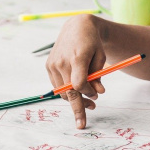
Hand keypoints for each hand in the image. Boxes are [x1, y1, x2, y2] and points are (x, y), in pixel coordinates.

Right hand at [45, 14, 107, 128]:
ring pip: (62, 91)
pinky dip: (66, 91)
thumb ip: (98, 76)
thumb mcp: (100, 57)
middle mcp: (61, 62)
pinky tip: (76, 90)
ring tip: (88, 102)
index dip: (88, 93)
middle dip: (77, 108)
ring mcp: (53, 64)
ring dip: (73, 100)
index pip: (79, 84)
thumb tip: (99, 94)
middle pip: (68, 92)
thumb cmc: (92, 43)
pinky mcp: (48, 65)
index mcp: (77, 58)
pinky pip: (57, 85)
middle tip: (83, 122)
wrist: (76, 27)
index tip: (96, 96)